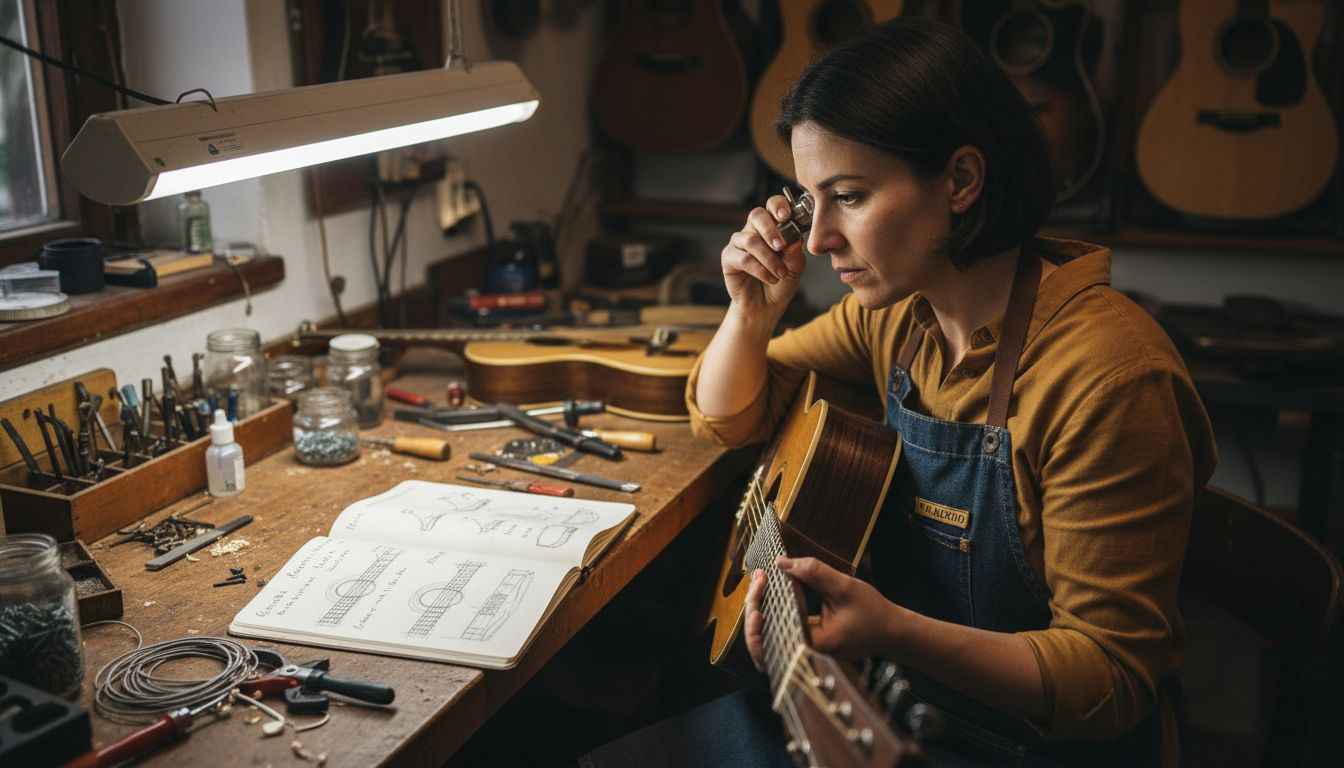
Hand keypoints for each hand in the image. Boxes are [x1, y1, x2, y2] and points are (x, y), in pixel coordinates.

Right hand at [720, 195, 807, 318]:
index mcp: (773, 226)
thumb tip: (794, 238)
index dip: (779, 206)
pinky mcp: (729, 258)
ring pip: (751, 240)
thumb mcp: (796, 267)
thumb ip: (796, 252)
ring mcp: (740, 243)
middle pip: (757, 215)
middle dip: (770, 229)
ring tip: (780, 273)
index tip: (787, 217)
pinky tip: (770, 278)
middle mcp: (754, 230)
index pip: (773, 205)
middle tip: (781, 246)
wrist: (767, 305)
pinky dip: (760, 269)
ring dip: (769, 258)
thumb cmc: (782, 282)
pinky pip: (743, 258)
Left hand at [745, 557, 898, 669]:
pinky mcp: (807, 641)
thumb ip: (814, 572)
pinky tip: (771, 591)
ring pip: (768, 636)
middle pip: (761, 638)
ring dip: (759, 610)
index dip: (756, 606)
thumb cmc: (874, 613)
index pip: (768, 633)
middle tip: (759, 577)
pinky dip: (772, 612)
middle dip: (754, 606)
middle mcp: (804, 651)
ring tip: (760, 583)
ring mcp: (805, 649)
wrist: (892, 631)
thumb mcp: (844, 587)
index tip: (762, 578)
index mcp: (811, 645)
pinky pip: (781, 630)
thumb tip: (781, 562)